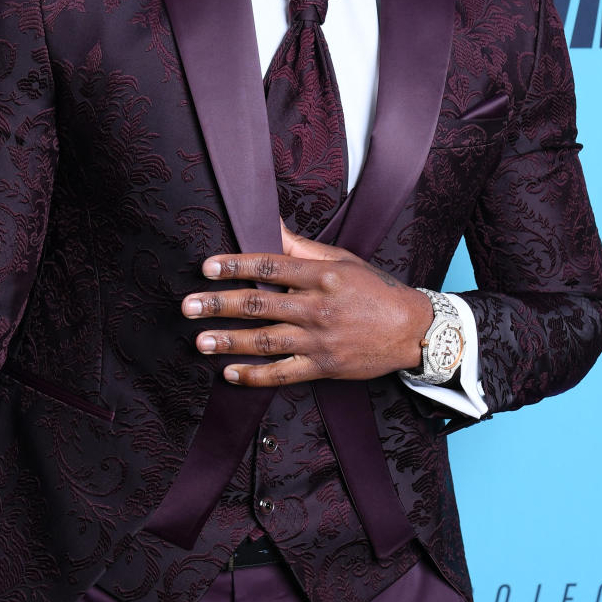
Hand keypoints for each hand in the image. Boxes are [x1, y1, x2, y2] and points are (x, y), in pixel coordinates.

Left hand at [181, 223, 433, 387]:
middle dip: (220, 305)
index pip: (270, 267)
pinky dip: (255, 376)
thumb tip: (271, 225)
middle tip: (189, 306)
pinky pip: (282, 374)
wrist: (412, 330)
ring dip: (229, 342)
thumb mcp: (342, 260)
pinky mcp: (323, 366)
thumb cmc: (375, 290)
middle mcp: (317, 307)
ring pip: (265, 341)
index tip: (208, 267)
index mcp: (322, 276)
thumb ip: (302, 248)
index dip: (236, 266)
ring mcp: (319, 339)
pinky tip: (230, 373)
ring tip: (200, 341)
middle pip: (259, 305)